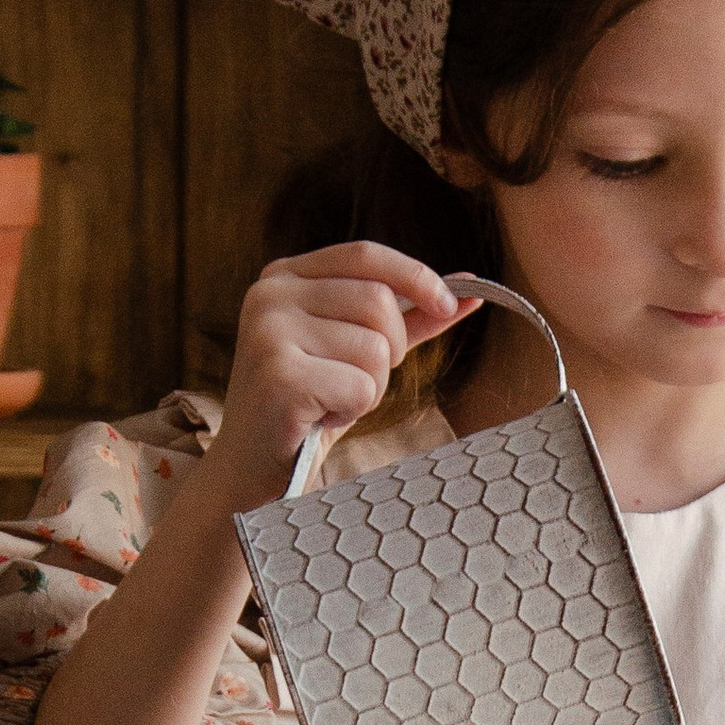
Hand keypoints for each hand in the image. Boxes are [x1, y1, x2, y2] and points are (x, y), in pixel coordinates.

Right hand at [198, 245, 477, 510]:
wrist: (255, 469)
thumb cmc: (310, 407)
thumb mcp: (357, 350)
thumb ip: (407, 317)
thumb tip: (469, 290)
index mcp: (285, 276)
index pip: (366, 255)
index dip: (417, 276)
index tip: (451, 304)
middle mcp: (270, 294)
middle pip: (378, 301)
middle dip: (389, 351)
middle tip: (356, 381)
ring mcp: (268, 331)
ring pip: (375, 347)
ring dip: (370, 386)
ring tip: (332, 401)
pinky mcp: (278, 374)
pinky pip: (361, 385)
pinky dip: (353, 410)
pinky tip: (320, 417)